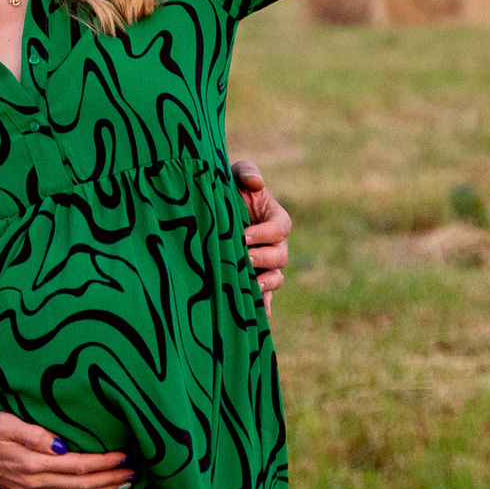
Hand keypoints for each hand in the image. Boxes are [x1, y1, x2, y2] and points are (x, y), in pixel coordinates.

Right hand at [0, 411, 134, 488]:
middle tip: (134, 472)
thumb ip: (33, 434)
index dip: (104, 462)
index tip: (125, 455)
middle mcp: (34, 482)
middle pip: (82, 484)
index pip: (78, 465)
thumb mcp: (3, 423)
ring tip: (124, 485)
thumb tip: (61, 445)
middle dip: (110, 479)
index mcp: (32, 463)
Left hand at [232, 157, 290, 303]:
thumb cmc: (225, 189)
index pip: (280, 228)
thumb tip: (256, 183)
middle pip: (280, 257)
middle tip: (243, 258)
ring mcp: (266, 265)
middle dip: (263, 259)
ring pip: (276, 279)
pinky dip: (264, 306)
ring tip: (249, 285)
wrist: (209, 213)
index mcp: (276, 219)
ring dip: (265, 283)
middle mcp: (276, 245)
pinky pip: (266, 297)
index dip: (265, 233)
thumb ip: (246, 172)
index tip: (244, 235)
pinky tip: (258, 316)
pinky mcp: (255, 280)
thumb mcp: (233, 174)